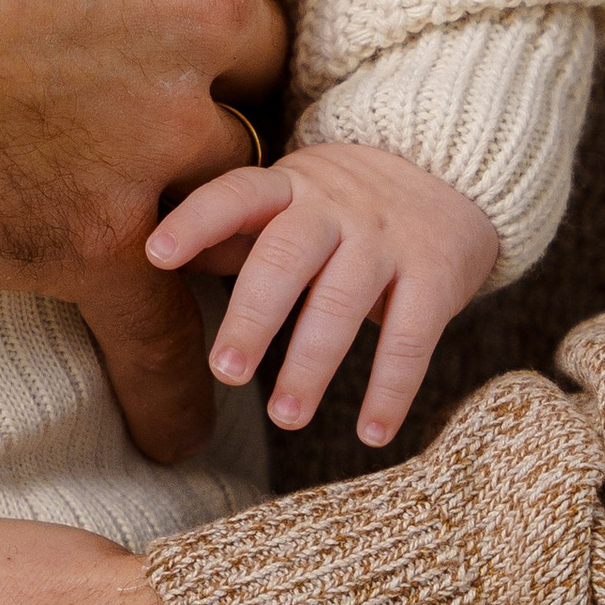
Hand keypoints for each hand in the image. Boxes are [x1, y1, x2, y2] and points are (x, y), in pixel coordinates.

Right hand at [0, 0, 288, 462]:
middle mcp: (194, 9)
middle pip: (234, 45)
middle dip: (175, 55)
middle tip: (71, 62)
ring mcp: (152, 134)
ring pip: (220, 167)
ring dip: (182, 180)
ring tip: (121, 189)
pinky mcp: (93, 236)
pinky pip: (166, 320)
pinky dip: (177, 367)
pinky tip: (189, 412)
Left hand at [146, 142, 499, 446]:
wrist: (452, 171)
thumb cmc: (339, 204)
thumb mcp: (285, 200)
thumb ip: (230, 234)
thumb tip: (151, 266)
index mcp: (286, 187)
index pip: (235, 195)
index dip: (196, 222)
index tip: (156, 254)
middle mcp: (334, 207)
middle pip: (285, 258)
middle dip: (252, 317)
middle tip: (225, 373)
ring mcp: (387, 239)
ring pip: (343, 302)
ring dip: (313, 364)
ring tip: (285, 416)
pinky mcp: (436, 275)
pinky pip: (413, 338)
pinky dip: (391, 389)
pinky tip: (372, 433)